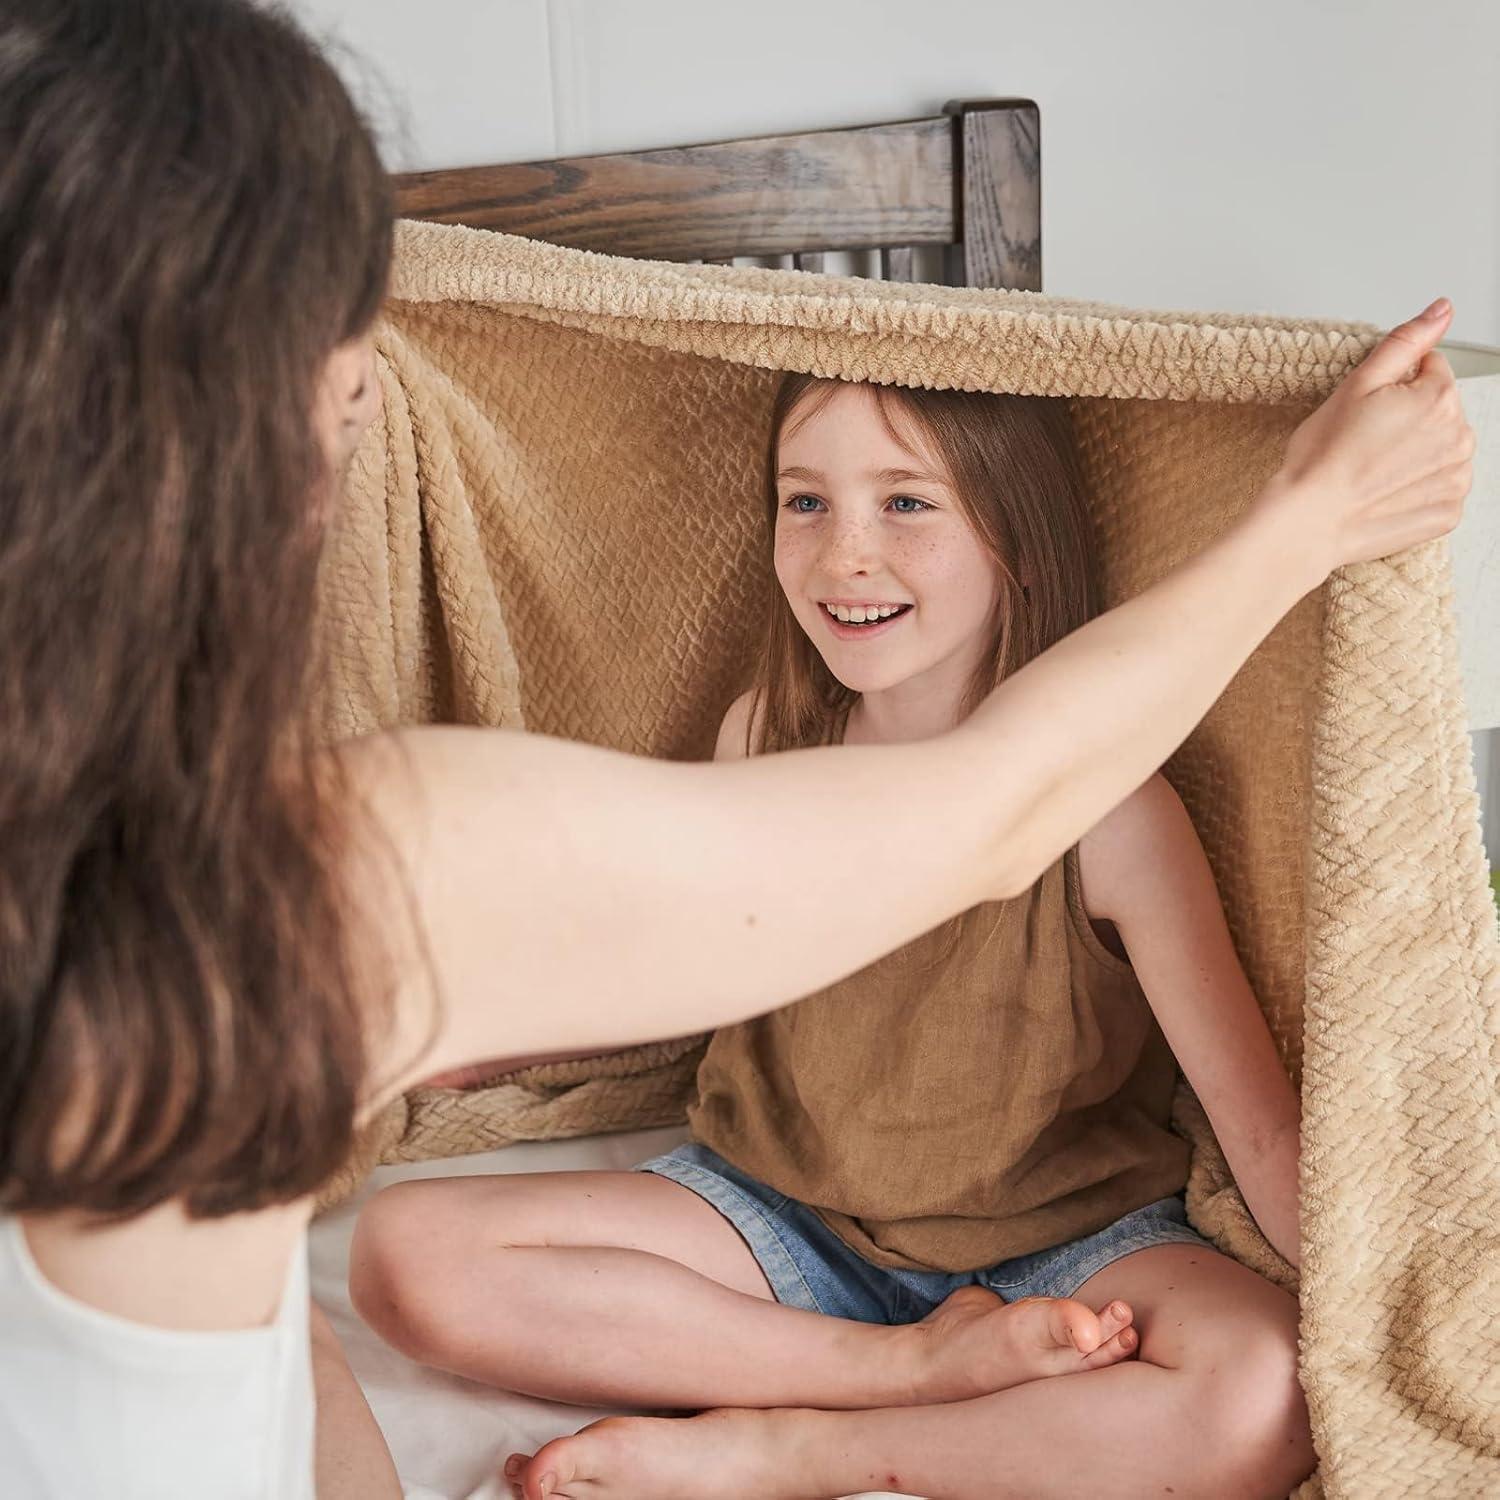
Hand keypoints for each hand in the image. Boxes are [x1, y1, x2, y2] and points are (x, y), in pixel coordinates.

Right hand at [1251, 299, 1474, 582]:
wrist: (1307, 523)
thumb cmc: (1321, 460)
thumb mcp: (1356, 385)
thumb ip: (1405, 342)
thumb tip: (1441, 310)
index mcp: (1439, 399)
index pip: (1430, 370)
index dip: (1393, 387)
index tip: (1366, 412)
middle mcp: (1459, 438)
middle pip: (1439, 411)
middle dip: (1409, 420)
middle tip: (1364, 443)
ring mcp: (1456, 480)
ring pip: (1441, 450)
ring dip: (1416, 455)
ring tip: (1373, 470)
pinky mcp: (1446, 513)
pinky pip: (1439, 490)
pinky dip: (1417, 490)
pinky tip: (1385, 493)